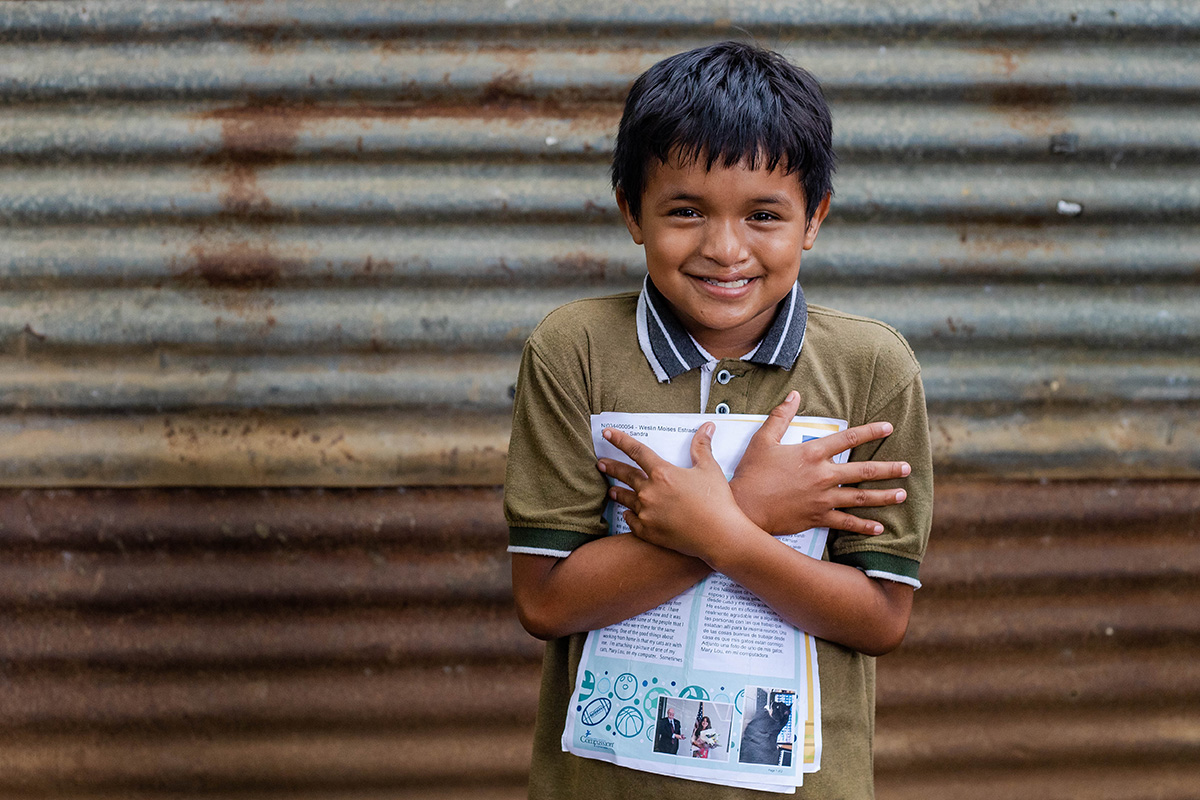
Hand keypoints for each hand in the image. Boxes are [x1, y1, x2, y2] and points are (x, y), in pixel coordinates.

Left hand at [597, 423, 759, 563]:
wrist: (719, 536)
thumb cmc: (716, 502)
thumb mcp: (709, 469)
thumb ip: (702, 447)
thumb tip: (707, 427)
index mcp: (663, 473)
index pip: (636, 451)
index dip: (620, 440)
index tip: (608, 433)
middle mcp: (649, 492)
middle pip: (625, 475)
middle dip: (611, 467)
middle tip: (600, 464)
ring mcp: (646, 513)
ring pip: (625, 499)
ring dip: (617, 493)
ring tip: (611, 491)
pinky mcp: (648, 532)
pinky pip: (631, 521)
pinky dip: (629, 516)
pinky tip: (627, 514)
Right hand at [728, 391, 909, 535]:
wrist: (746, 508)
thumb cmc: (752, 474)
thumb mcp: (763, 440)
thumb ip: (780, 417)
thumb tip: (793, 395)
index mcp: (812, 454)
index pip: (848, 438)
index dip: (871, 431)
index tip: (888, 427)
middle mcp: (823, 475)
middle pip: (863, 471)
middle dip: (888, 469)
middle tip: (906, 467)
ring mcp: (823, 499)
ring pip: (861, 497)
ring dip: (884, 496)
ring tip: (902, 494)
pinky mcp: (818, 518)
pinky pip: (846, 522)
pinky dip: (864, 525)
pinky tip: (879, 526)